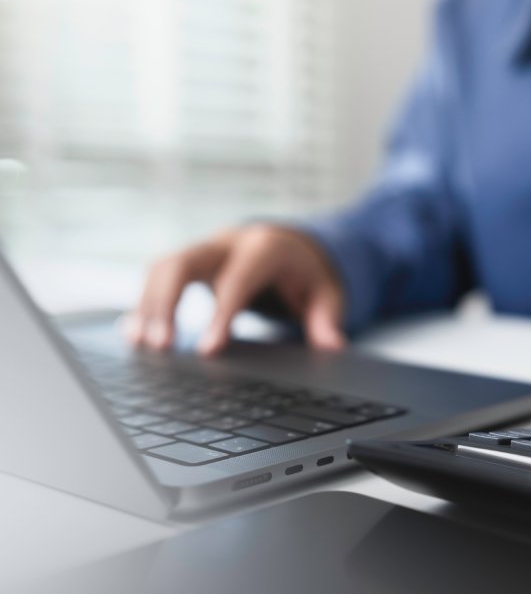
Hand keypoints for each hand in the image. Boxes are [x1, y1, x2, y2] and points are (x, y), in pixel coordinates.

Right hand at [128, 225, 344, 354]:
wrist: (292, 244)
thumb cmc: (309, 272)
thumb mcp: (329, 292)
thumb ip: (328, 319)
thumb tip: (333, 346)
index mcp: (264, 248)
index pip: (236, 281)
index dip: (220, 315)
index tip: (207, 351)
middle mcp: (228, 243)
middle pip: (184, 263)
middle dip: (167, 303)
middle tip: (160, 346)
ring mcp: (205, 249)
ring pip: (163, 268)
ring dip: (148, 305)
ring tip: (141, 345)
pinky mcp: (191, 263)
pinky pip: (158, 277)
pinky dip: (145, 303)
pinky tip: (135, 333)